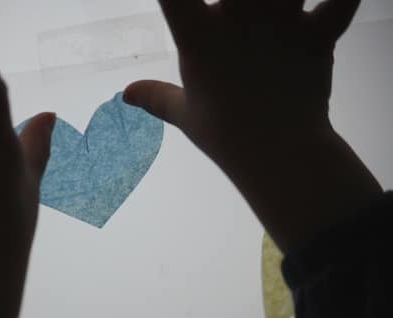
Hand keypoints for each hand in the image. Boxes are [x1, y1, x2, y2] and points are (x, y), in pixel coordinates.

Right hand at [125, 0, 360, 157]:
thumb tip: (126, 93)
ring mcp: (279, 23)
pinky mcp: (318, 34)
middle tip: (238, 5)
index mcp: (198, 38)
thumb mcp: (184, 114)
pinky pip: (339, 2)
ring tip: (278, 3)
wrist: (276, 155)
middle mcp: (237, 20)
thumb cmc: (224, 135)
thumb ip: (156, 97)